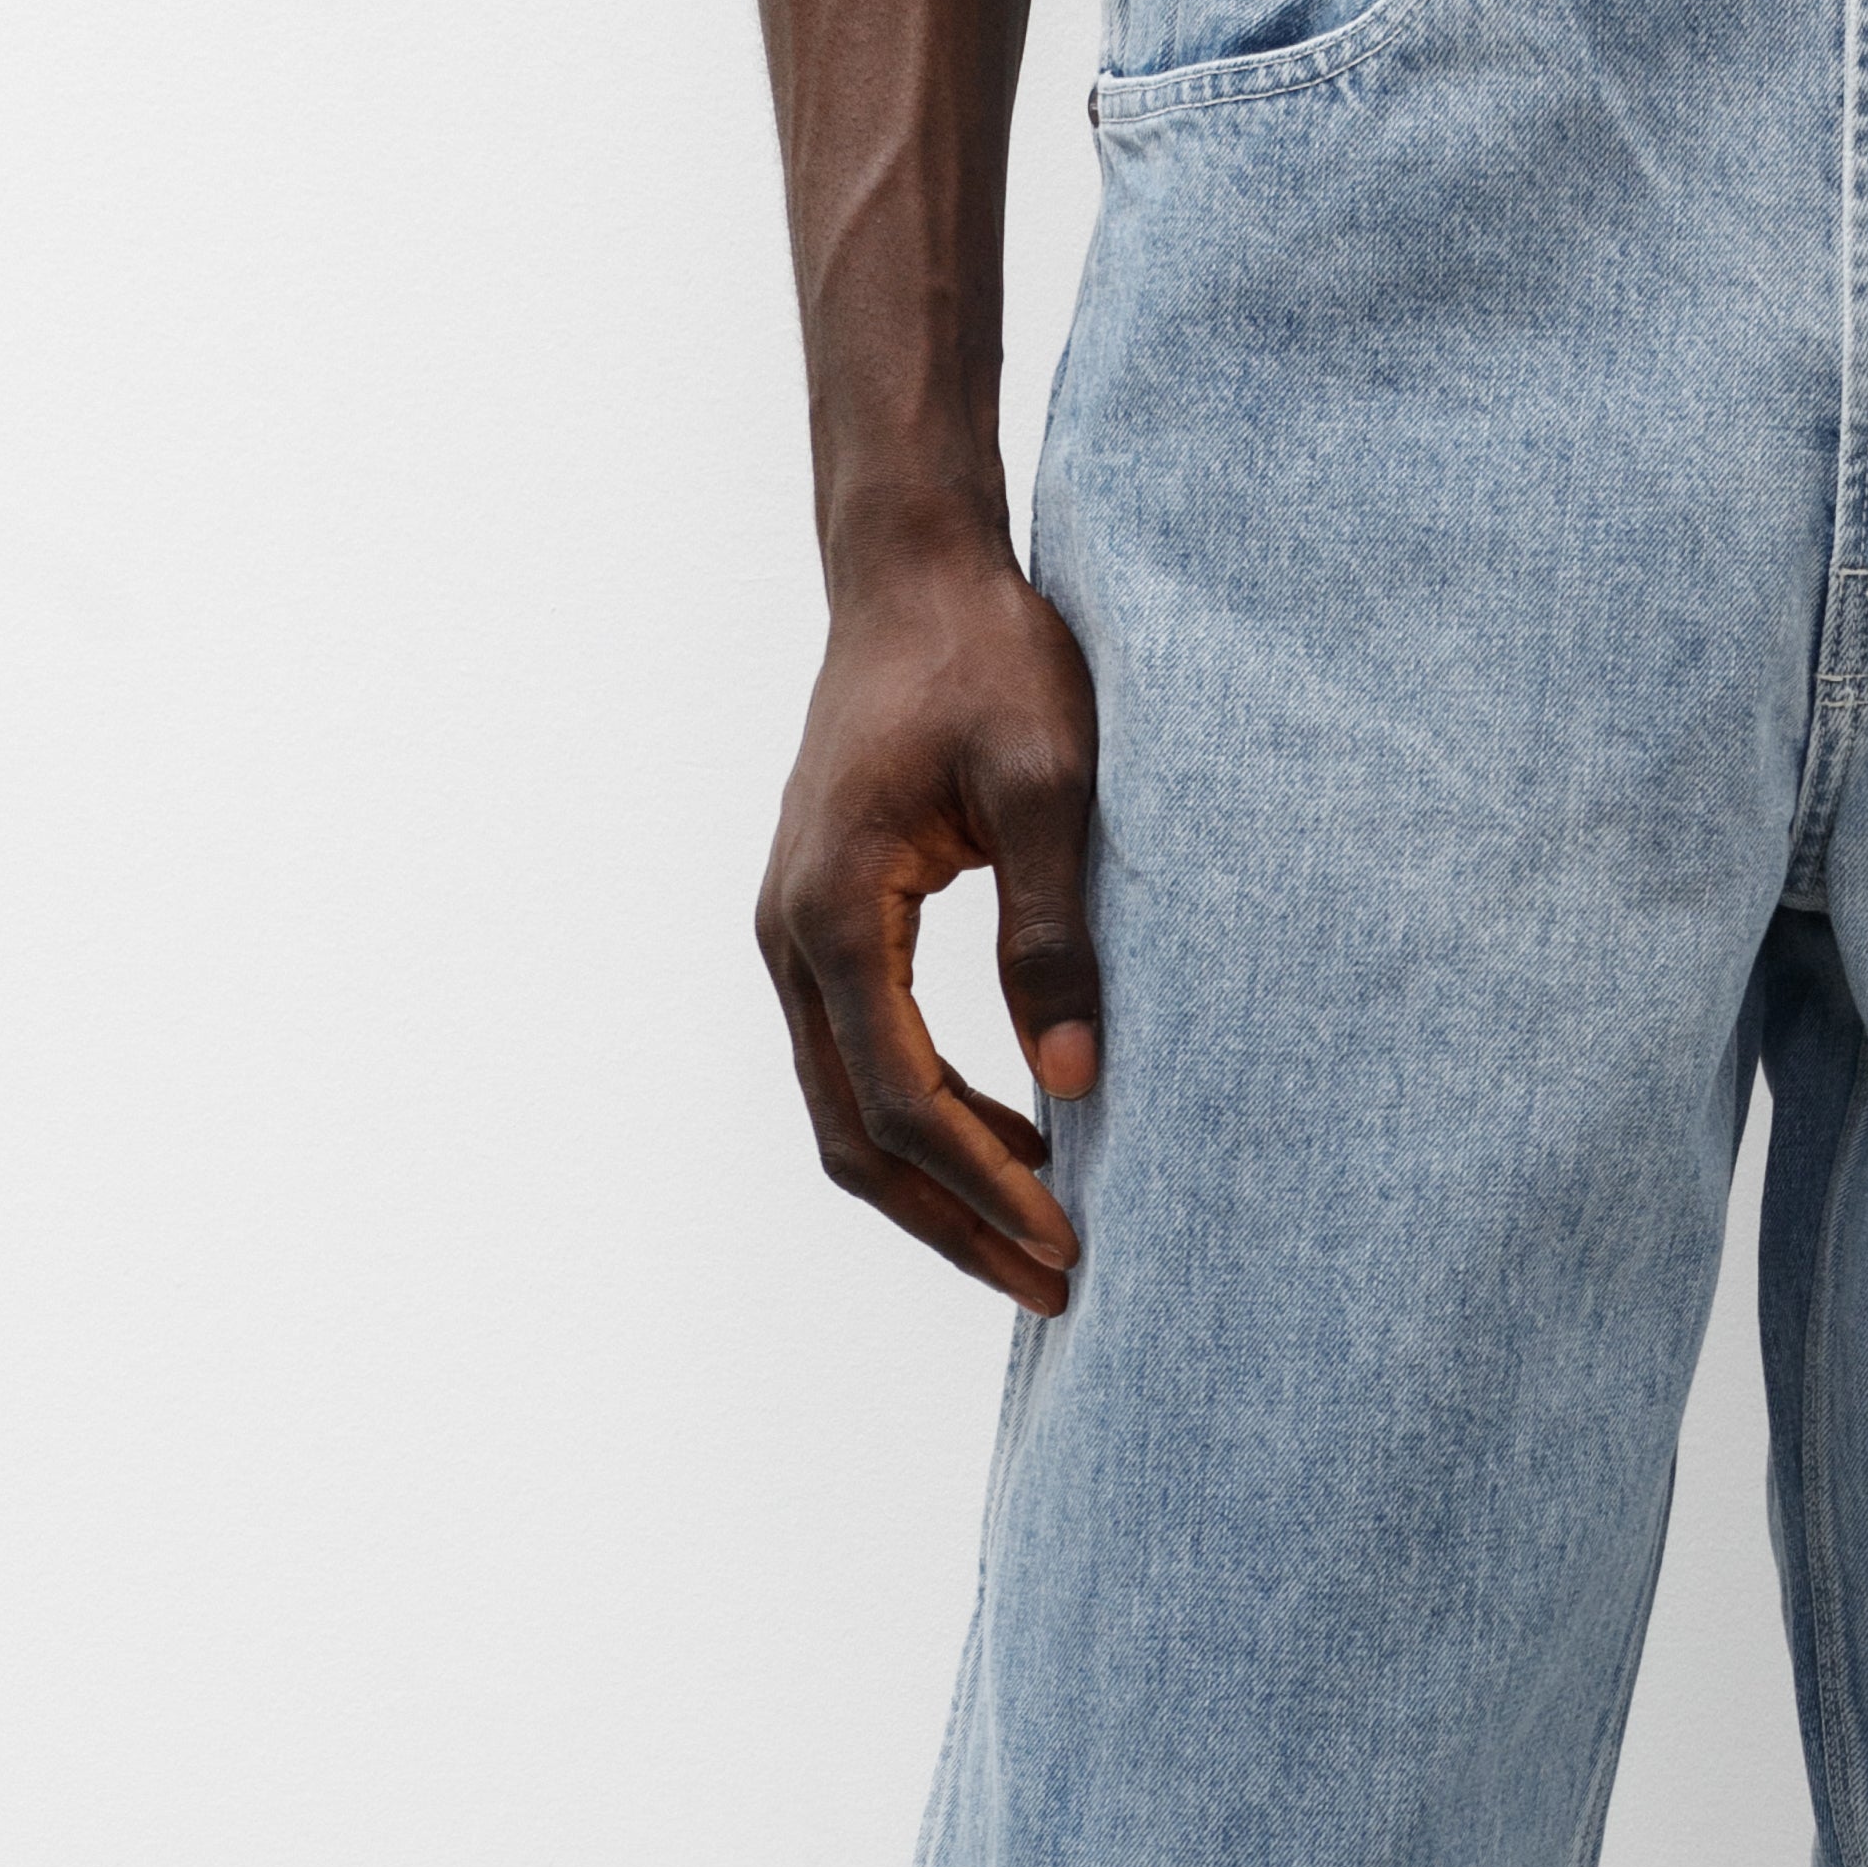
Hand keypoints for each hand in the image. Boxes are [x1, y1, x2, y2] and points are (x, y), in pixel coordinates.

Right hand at [756, 545, 1101, 1309]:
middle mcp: (790, 938)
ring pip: (848, 1114)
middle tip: (1058, 1289)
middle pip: (856, 1139)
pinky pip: (858, 1065)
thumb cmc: (991, 660)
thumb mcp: (1051, 785)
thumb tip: (1077, 1084)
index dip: (986, 1188)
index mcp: (833, 910)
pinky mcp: (821, 932)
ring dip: (939, 1190)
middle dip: (956, 1225)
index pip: (904, 1099)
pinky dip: (929, 1127)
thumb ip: (1058, 936)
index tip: (1070, 1242)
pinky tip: (1018, 1146)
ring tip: (1043, 1240)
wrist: (914, 577)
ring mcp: (793, 938)